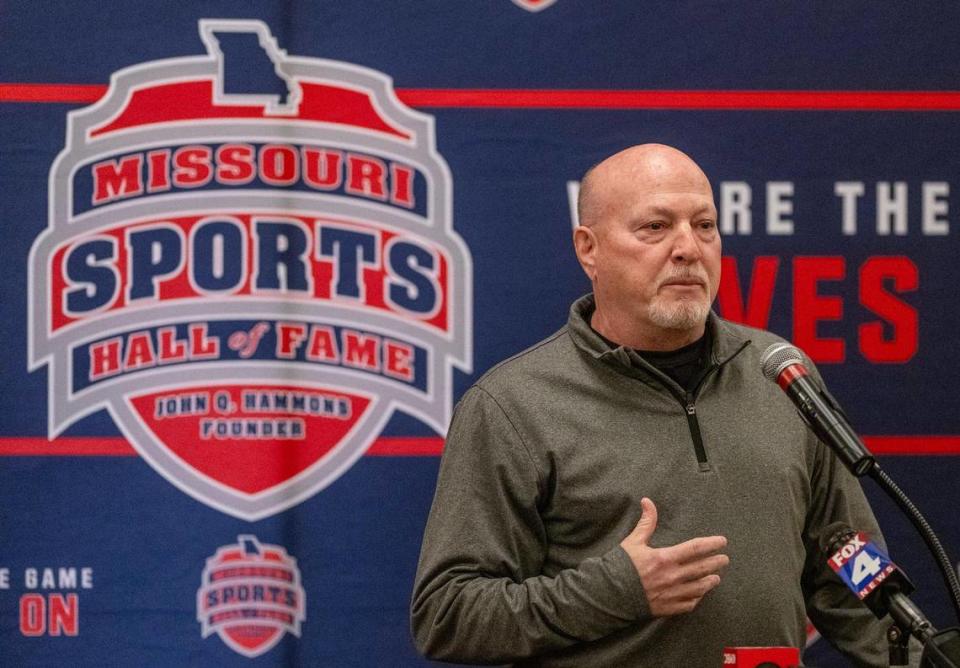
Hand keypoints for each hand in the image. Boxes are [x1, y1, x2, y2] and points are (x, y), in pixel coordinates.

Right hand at [619, 497, 728, 615]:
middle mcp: (672, 576)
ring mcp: (671, 594)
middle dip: (716, 563)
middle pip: (702, 569)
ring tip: (716, 578)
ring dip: (710, 582)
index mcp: (665, 558)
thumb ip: (646, 523)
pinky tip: (699, 595)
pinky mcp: (667, 608)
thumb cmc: (621, 566)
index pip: (695, 549)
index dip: (711, 544)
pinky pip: (688, 604)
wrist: (609, 594)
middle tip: (725, 559)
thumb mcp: (633, 541)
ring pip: (699, 588)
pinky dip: (696, 599)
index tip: (722, 541)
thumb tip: (648, 501)